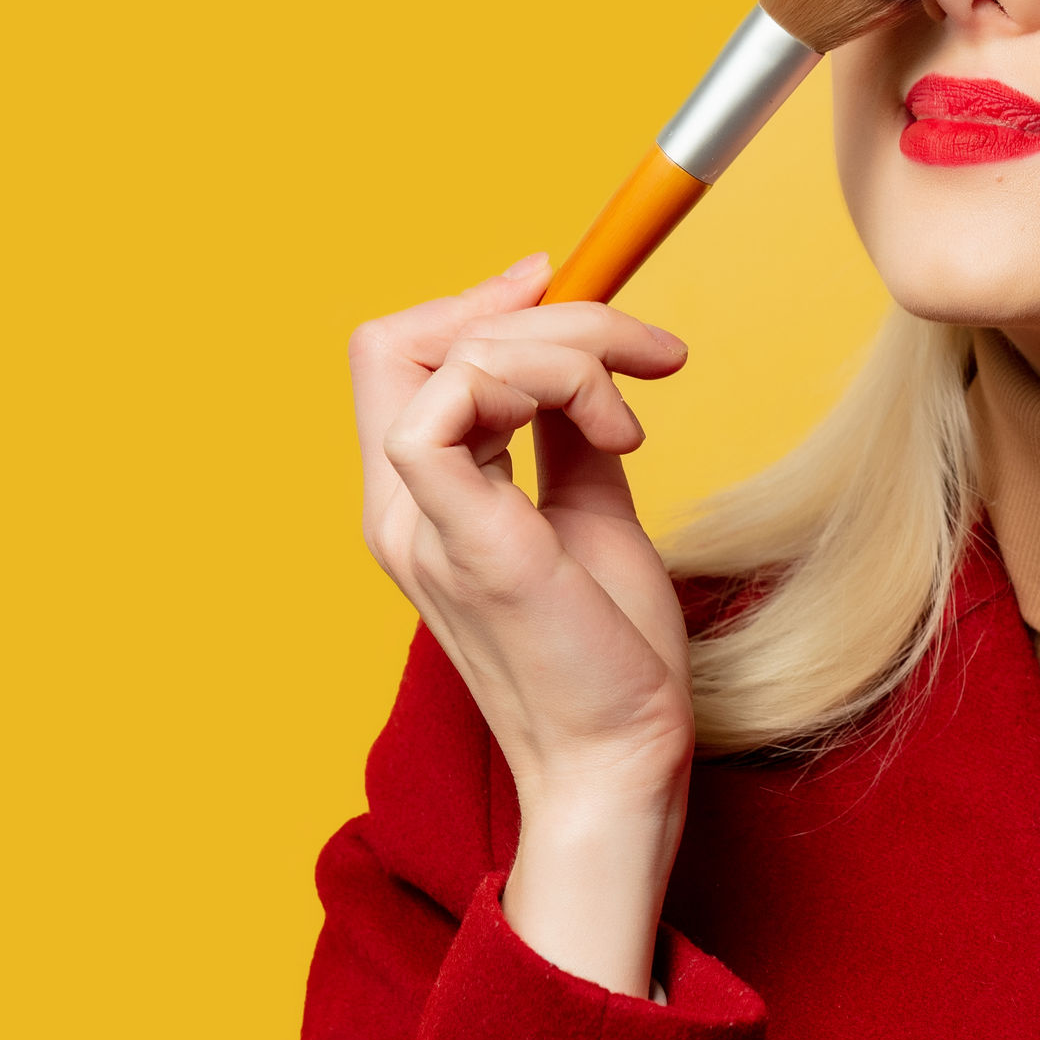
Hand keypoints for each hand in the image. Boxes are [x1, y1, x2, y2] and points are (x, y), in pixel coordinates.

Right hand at [354, 253, 694, 995]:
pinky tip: (617, 433)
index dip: (474, 300)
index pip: (395, 355)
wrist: (622, 756)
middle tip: (645, 349)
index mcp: (418, 500)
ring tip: (638, 419)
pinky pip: (456, 402)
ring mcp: (418, 525)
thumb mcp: (591, 511)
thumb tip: (583, 359)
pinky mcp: (462, 540)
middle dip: (540, 311)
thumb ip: (568, 436)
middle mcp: (397, 508)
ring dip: (571, 350)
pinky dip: (549, 382)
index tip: (565, 284)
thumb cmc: (610, 654)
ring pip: (454, 356)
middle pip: (403, 337)